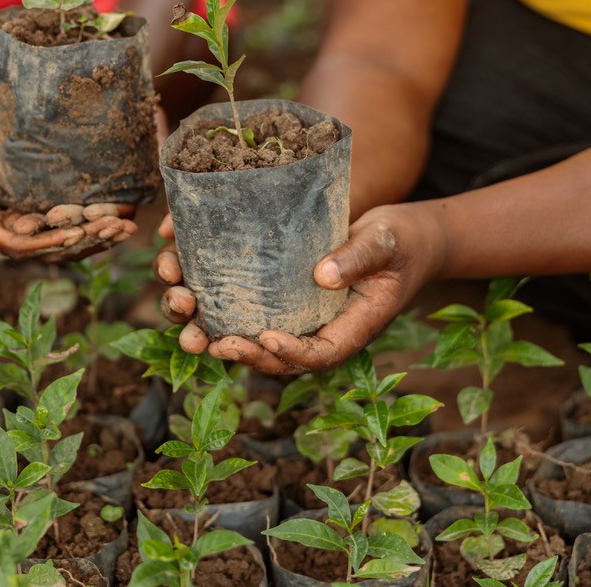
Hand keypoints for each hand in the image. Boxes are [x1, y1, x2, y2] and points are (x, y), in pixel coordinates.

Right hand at [0, 126, 138, 260]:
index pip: (22, 246)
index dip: (48, 243)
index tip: (76, 234)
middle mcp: (14, 232)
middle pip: (52, 248)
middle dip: (85, 241)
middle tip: (116, 229)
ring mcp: (33, 223)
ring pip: (68, 239)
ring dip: (98, 236)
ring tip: (127, 226)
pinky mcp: (47, 210)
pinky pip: (74, 223)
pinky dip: (96, 222)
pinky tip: (122, 215)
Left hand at [156, 202, 445, 373]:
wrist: (401, 235)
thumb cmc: (402, 241)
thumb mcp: (386, 245)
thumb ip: (358, 258)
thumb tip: (321, 276)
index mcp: (350, 328)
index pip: (320, 354)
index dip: (291, 354)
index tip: (266, 339)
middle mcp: (320, 328)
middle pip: (278, 355)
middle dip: (243, 353)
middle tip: (212, 344)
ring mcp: (300, 314)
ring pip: (255, 334)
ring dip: (219, 333)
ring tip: (189, 324)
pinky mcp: (283, 293)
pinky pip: (249, 306)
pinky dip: (219, 303)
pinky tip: (189, 284)